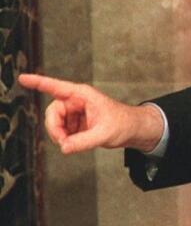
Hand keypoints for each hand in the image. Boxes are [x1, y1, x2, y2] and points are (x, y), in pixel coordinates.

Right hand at [18, 73, 164, 153]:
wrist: (133, 130)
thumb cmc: (124, 124)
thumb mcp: (104, 134)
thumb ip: (83, 142)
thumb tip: (64, 147)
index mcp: (82, 95)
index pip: (56, 87)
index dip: (38, 82)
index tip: (23, 78)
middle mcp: (76, 101)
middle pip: (53, 113)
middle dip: (55, 128)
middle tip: (63, 142)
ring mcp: (75, 112)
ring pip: (55, 123)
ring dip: (60, 135)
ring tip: (74, 143)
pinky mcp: (76, 122)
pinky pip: (62, 130)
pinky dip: (66, 139)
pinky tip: (78, 142)